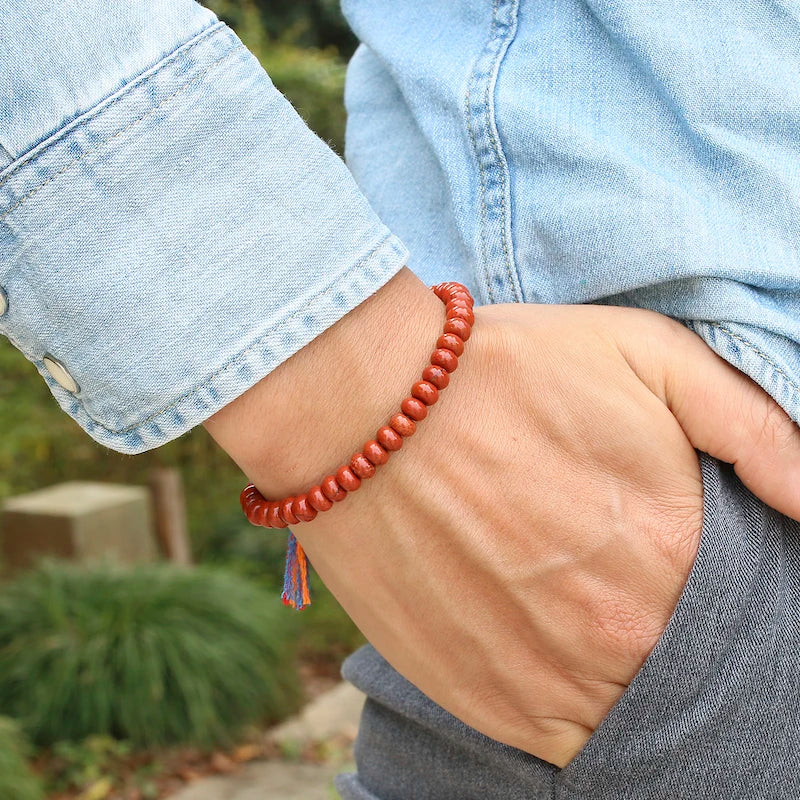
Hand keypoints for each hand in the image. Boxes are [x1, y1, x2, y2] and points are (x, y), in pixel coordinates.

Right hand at [206, 269, 799, 766]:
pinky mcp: (481, 696)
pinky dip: (579, 713)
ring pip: (630, 716)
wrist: (363, 408)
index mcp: (673, 549)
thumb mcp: (645, 355)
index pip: (748, 615)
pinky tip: (559, 657)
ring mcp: (547, 675)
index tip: (692, 568)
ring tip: (593, 621)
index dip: (733, 599)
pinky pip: (563, 742)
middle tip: (636, 589)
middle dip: (681, 638)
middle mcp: (619, 630)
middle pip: (689, 670)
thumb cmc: (502, 371)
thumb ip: (754, 429)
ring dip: (630, 680)